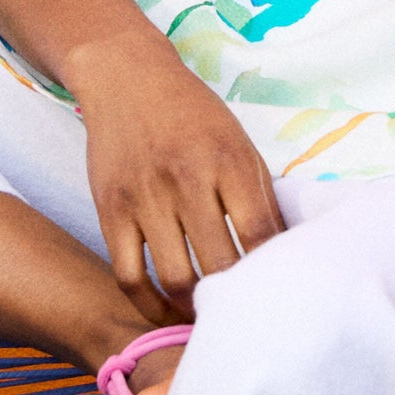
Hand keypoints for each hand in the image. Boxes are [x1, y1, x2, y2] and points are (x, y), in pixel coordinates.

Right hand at [69, 32, 284, 323]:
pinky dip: (149, 305)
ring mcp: (144, 196)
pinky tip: (167, 311)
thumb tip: (285, 253)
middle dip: (236, 299)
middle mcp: (185, 178)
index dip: (271, 273)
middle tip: (247, 316)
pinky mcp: (109, 211)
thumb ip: (260, 195)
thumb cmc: (194, 115)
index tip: (279, 294)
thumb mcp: (239, 142)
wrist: (127, 78)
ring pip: (174, 277)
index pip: (258, 233)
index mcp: (227, 159)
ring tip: (210, 317)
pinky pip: (128, 275)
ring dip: (195, 308)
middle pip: (218, 263)